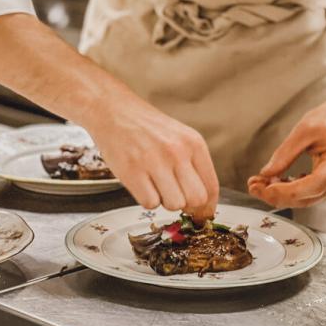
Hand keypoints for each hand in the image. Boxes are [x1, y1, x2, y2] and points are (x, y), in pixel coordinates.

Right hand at [85, 87, 218, 220]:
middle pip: (196, 199)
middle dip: (187, 205)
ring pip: (174, 204)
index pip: (211, 186)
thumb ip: (193, 166)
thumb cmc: (146, 127)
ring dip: (165, 201)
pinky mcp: (132, 171)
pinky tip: (142, 182)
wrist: (113, 110)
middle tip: (175, 196)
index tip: (202, 214)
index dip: (207, 207)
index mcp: (194, 143)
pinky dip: (146, 199)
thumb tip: (203, 204)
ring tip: (155, 183)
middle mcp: (177, 151)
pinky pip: (150, 203)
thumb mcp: (179, 137)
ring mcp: (155, 161)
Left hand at [248, 92, 325, 208]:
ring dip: (281, 194)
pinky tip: (276, 181)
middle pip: (306, 197)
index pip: (311, 186)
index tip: (263, 188)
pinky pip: (310, 194)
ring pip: (306, 199)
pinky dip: (292, 190)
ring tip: (259, 183)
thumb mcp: (304, 129)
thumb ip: (285, 154)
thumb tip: (266, 174)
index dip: (285, 191)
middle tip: (253, 186)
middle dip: (276, 195)